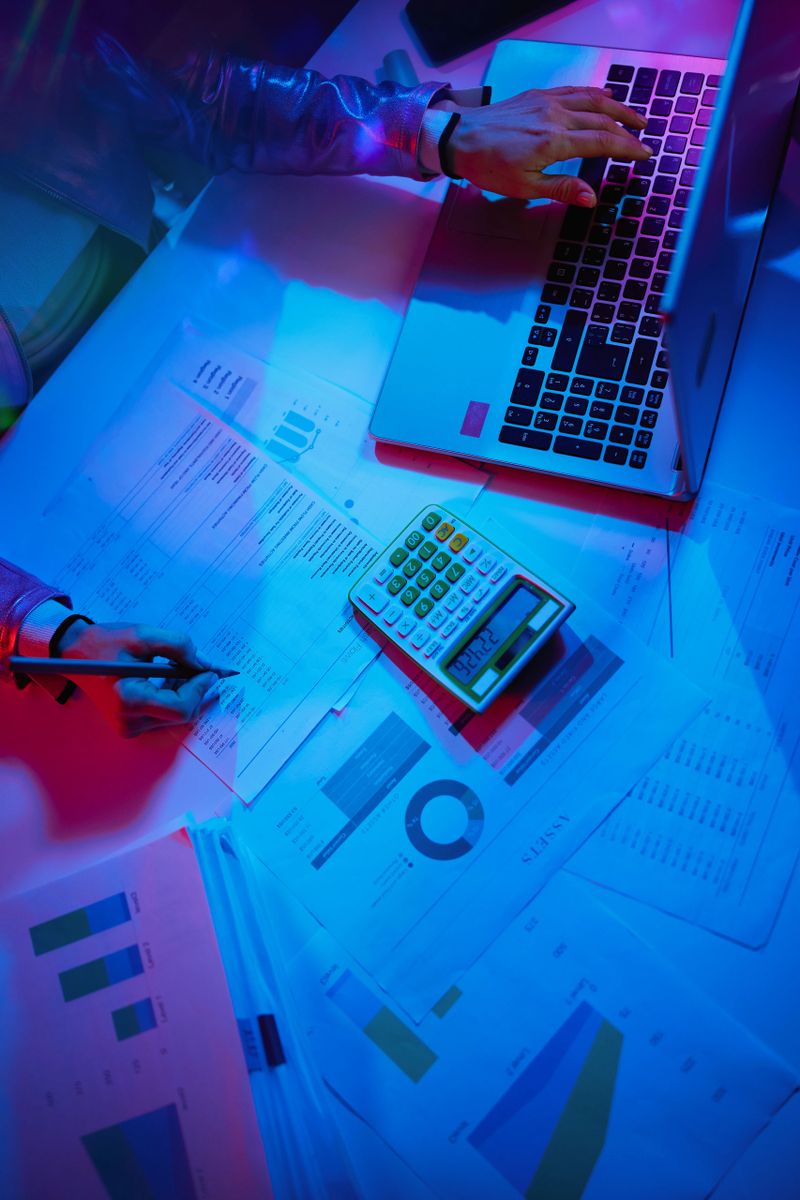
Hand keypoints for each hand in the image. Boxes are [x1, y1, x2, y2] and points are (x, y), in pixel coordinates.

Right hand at [55, 621, 218, 737]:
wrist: (75, 653)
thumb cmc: (106, 642)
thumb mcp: (143, 635)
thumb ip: (178, 646)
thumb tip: (205, 664)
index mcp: (129, 700)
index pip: (181, 708)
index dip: (200, 689)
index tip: (211, 670)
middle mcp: (128, 721)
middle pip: (181, 714)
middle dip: (196, 689)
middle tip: (201, 666)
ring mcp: (128, 727)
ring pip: (175, 716)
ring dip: (186, 693)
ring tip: (181, 669)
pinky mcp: (129, 726)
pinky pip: (164, 716)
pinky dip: (174, 698)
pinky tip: (171, 680)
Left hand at [447, 86, 649, 202]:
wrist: (461, 137)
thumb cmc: (488, 165)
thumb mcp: (524, 187)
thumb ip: (560, 189)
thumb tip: (590, 198)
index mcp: (553, 142)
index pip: (602, 143)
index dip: (627, 149)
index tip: (644, 154)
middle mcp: (555, 116)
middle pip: (603, 120)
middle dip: (628, 129)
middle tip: (645, 137)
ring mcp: (547, 102)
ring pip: (592, 101)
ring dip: (618, 109)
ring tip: (635, 117)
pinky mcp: (538, 95)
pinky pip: (574, 90)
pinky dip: (594, 94)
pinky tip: (605, 97)